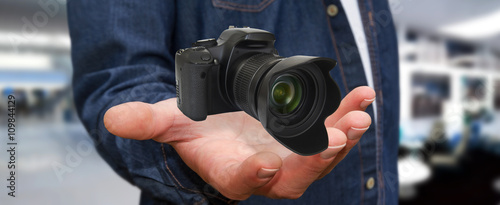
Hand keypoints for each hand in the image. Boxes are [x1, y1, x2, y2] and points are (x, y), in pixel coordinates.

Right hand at [104, 86, 374, 199]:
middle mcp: (264, 170)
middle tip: (334, 139)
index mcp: (229, 172)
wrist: (220, 128)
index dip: (251, 177)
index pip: (240, 181)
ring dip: (341, 138)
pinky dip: (347, 116)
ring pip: (319, 156)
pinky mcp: (305, 138)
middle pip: (292, 176)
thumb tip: (113, 118)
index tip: (264, 167)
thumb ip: (146, 122)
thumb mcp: (169, 121)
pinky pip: (331, 130)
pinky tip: (363, 98)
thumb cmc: (195, 130)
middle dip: (314, 161)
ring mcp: (290, 155)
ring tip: (357, 117)